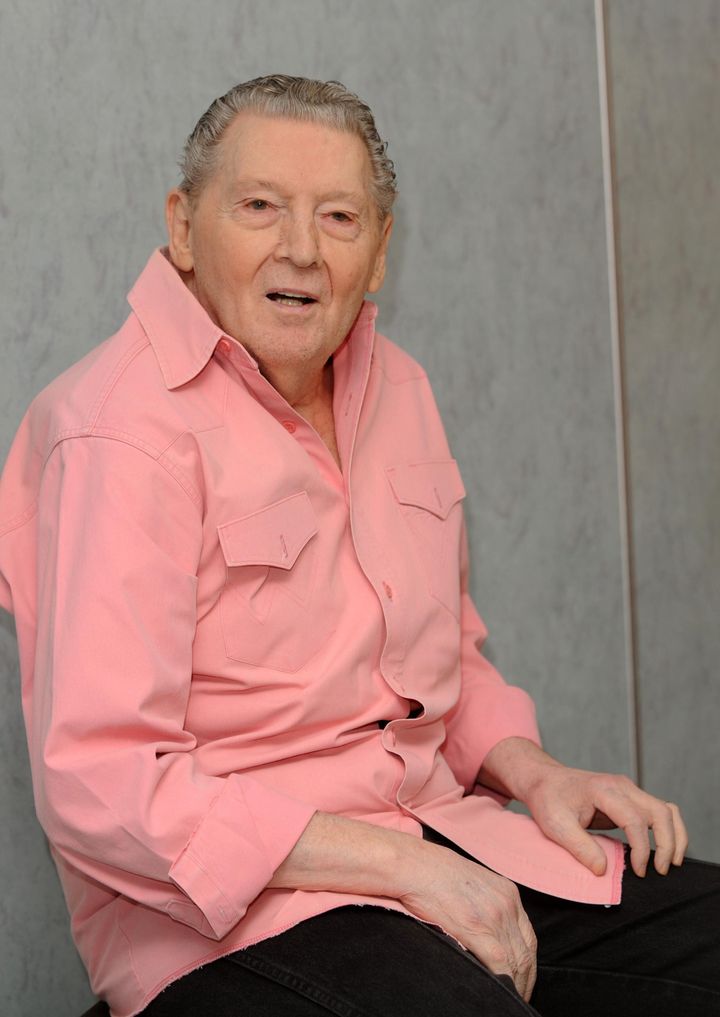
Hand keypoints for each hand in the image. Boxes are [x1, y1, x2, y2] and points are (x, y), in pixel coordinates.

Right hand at [399, 839, 536, 1000]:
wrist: (416, 866)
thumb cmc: (436, 874)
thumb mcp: (473, 885)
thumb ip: (487, 907)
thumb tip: (487, 935)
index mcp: (508, 893)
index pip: (528, 938)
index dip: (527, 964)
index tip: (521, 979)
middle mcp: (508, 904)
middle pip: (526, 953)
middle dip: (524, 980)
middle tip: (517, 996)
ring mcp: (495, 916)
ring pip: (517, 962)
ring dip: (515, 986)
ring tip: (507, 998)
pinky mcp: (478, 928)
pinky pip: (500, 964)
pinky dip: (502, 982)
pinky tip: (496, 992)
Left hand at [479, 737, 688, 878]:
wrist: (544, 780)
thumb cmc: (548, 799)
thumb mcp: (555, 825)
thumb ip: (580, 847)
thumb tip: (604, 870)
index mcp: (603, 790)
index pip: (635, 819)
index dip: (641, 848)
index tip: (639, 871)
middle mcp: (621, 786)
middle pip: (660, 811)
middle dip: (668, 843)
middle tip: (661, 870)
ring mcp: (628, 790)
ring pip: (666, 809)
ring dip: (675, 835)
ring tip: (671, 862)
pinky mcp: (629, 799)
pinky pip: (658, 810)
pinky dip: (668, 829)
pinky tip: (664, 849)